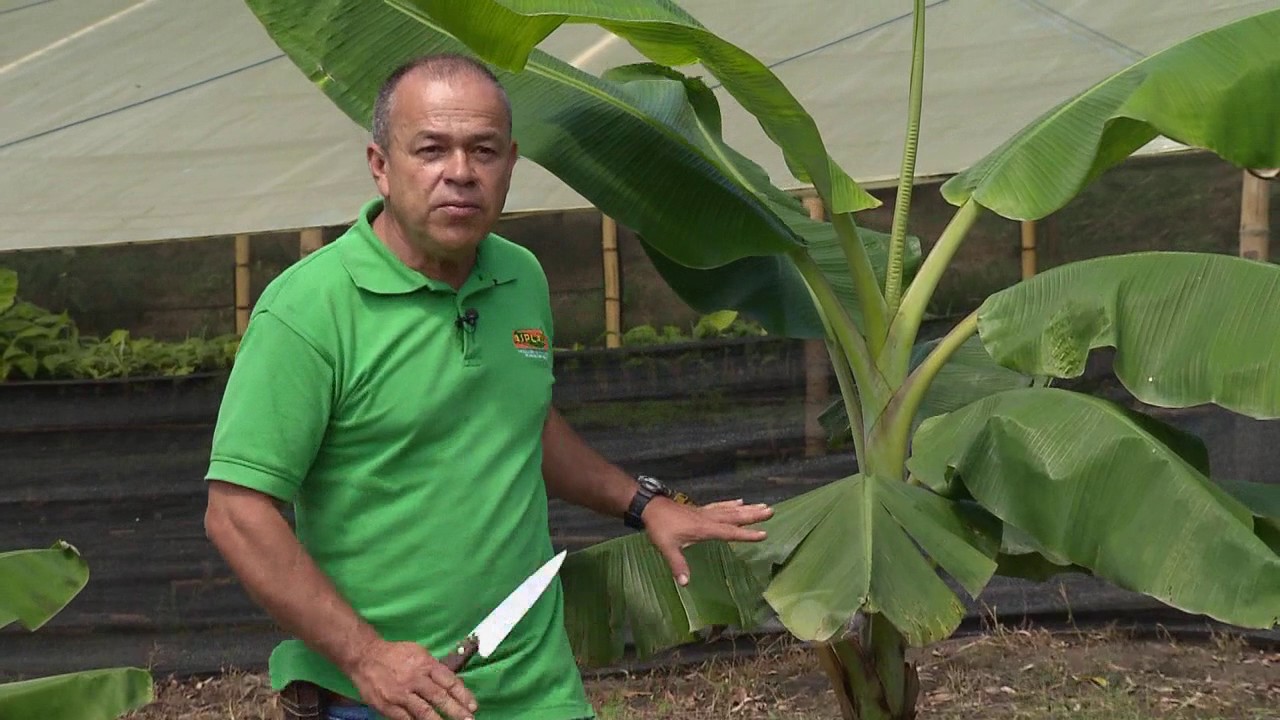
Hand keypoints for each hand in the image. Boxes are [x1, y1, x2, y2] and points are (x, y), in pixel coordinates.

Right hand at [347, 639, 477, 719]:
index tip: (473, 706)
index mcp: (425, 664)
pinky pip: (406, 719)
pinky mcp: (388, 705)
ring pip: (424, 712)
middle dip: (456, 711)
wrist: (365, 656)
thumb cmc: (395, 655)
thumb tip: (451, 684)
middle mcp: (415, 679)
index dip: (463, 695)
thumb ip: (433, 669)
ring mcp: (401, 694)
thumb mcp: (419, 653)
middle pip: (439, 697)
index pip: (449, 681)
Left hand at [642, 497, 772, 585]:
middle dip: (753, 515)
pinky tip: (740, 501)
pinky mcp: (700, 510)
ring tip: (763, 505)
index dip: (746, 534)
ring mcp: (705, 512)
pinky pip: (720, 506)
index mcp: (704, 528)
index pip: (729, 532)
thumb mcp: (667, 548)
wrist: (650, 508)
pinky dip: (731, 504)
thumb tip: (685, 583)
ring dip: (747, 508)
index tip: (764, 534)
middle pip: (735, 517)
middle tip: (771, 511)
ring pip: (730, 510)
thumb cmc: (660, 528)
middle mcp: (708, 518)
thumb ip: (678, 565)